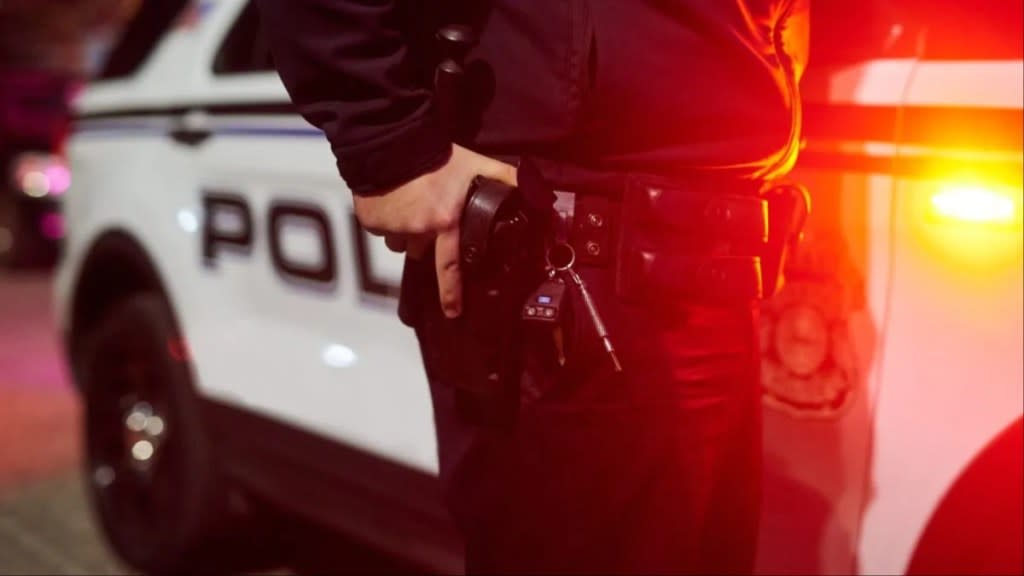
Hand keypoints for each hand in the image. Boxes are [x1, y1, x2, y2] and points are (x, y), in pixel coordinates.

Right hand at [353, 145, 517, 317]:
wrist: (393, 140)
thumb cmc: (437, 155)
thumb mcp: (476, 164)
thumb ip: (505, 178)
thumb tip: (535, 191)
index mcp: (444, 222)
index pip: (449, 266)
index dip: (451, 293)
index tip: (453, 313)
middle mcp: (417, 229)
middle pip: (420, 251)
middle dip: (424, 242)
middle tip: (428, 217)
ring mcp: (392, 227)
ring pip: (400, 241)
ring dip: (405, 230)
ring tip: (410, 205)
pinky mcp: (371, 220)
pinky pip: (382, 229)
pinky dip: (387, 219)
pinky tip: (393, 199)